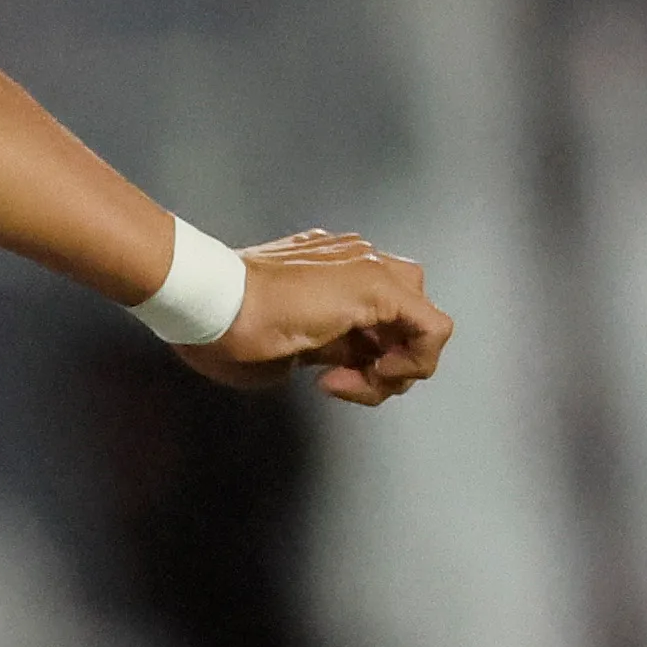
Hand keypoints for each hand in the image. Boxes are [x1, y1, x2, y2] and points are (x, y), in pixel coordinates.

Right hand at [186, 230, 450, 406]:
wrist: (213, 301)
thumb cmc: (223, 327)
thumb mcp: (283, 349)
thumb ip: (321, 349)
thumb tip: (337, 362)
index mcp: (329, 275)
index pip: (370, 325)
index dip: (358, 363)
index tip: (322, 380)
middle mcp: (357, 263)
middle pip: (401, 321)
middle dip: (380, 365)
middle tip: (338, 383)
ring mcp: (371, 269)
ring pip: (419, 325)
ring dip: (390, 370)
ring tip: (345, 381)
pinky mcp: (383, 287)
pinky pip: (433, 330)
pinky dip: (414, 361)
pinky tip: (376, 372)